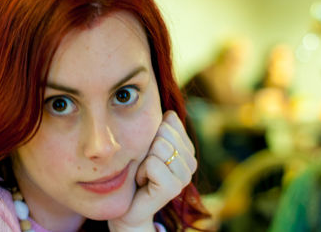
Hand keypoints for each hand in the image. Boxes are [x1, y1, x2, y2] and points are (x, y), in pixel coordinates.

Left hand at [108, 110, 196, 231]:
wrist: (130, 207)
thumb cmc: (137, 172)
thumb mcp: (148, 145)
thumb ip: (161, 129)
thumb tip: (169, 113)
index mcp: (187, 149)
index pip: (170, 120)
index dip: (151, 132)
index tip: (148, 151)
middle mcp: (191, 162)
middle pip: (164, 131)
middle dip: (147, 145)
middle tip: (145, 164)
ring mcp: (184, 176)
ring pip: (159, 146)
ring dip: (142, 160)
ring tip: (144, 173)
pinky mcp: (174, 188)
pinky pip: (153, 163)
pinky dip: (141, 172)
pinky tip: (143, 182)